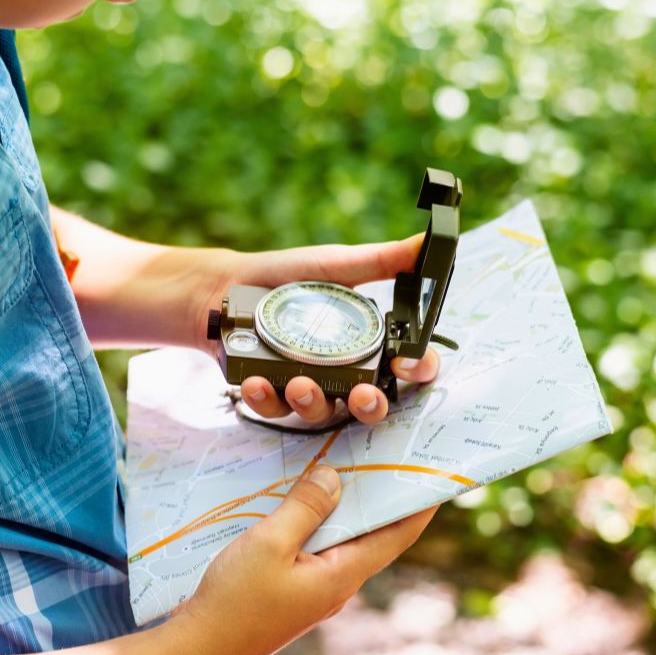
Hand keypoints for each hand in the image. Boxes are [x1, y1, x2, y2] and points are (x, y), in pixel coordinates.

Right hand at [176, 466, 436, 654]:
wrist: (196, 648)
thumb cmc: (234, 601)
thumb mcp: (270, 543)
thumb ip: (305, 507)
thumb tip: (334, 477)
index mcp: (342, 575)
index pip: (398, 534)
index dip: (420, 503)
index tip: (438, 472)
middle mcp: (336, 583)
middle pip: (371, 531)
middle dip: (380, 492)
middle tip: (386, 451)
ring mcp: (314, 587)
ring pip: (340, 536)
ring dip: (342, 503)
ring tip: (345, 461)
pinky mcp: (291, 587)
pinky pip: (314, 545)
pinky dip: (314, 517)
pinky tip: (299, 496)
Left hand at [199, 234, 441, 425]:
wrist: (228, 286)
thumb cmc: (290, 276)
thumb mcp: (339, 264)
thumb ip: (384, 260)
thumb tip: (427, 242)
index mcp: (367, 342)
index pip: (407, 365)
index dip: (417, 370)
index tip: (405, 364)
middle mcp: (342, 371)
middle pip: (370, 403)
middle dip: (370, 406)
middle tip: (363, 395)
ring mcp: (307, 386)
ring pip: (322, 412)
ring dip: (313, 403)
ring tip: (299, 384)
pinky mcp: (270, 395)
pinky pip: (275, 409)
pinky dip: (266, 398)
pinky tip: (256, 382)